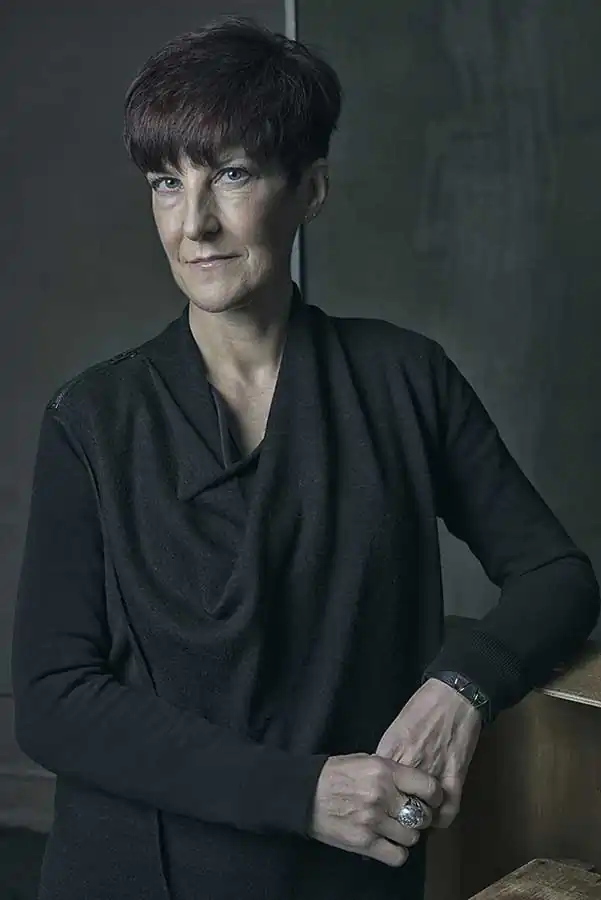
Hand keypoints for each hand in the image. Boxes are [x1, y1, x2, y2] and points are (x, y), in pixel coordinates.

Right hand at [308, 753, 442, 867]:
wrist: (305, 793)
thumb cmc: (335, 774)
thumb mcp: (366, 760)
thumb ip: (391, 771)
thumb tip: (415, 783)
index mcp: (385, 771)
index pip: (427, 786)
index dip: (435, 795)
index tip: (432, 799)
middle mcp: (383, 795)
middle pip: (422, 815)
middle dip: (421, 817)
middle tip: (413, 815)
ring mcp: (374, 821)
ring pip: (412, 837)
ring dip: (408, 834)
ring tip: (397, 828)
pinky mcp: (364, 842)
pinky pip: (397, 855)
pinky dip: (397, 852)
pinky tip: (390, 843)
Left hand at [375, 679, 481, 828]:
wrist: (454, 696)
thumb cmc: (423, 707)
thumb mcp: (396, 727)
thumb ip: (388, 753)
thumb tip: (381, 776)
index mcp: (391, 750)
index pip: (378, 787)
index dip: (379, 800)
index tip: (381, 806)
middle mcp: (410, 764)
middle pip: (397, 803)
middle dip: (396, 814)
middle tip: (398, 819)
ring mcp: (434, 772)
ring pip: (422, 812)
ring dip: (419, 819)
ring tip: (417, 820)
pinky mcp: (456, 777)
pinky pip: (447, 811)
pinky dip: (441, 820)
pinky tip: (437, 818)